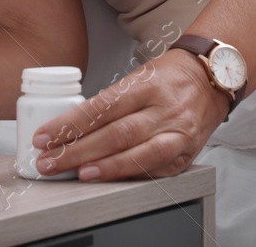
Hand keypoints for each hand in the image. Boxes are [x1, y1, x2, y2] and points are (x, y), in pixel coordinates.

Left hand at [29, 49, 229, 180]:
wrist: (211, 80)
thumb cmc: (168, 77)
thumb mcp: (138, 77)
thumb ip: (110, 102)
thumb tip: (71, 127)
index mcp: (147, 84)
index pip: (102, 107)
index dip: (71, 124)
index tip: (45, 136)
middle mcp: (163, 109)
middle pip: (116, 134)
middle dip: (77, 151)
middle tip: (49, 161)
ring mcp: (177, 133)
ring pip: (136, 154)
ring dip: (103, 167)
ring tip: (76, 173)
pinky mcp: (185, 154)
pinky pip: (154, 169)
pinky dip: (128, 176)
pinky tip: (107, 179)